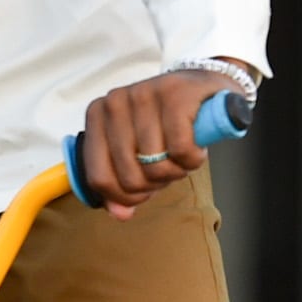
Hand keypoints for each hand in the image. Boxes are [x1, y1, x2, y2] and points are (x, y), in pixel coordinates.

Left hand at [78, 66, 240, 219]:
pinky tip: (196, 148)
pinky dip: (192, 159)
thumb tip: (120, 214)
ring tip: (182, 155)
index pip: (98, 178)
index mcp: (97, 116)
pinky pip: (180, 150)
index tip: (143, 193)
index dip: (123, 197)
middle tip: (169, 169)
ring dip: (177, 170)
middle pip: (129, 177)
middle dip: (155, 184)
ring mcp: (143, 95)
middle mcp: (115, 102)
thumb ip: (124, 184)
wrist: (204, 87)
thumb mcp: (139, 154)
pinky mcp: (174, 95)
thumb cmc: (167, 124)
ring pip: (156, 166)